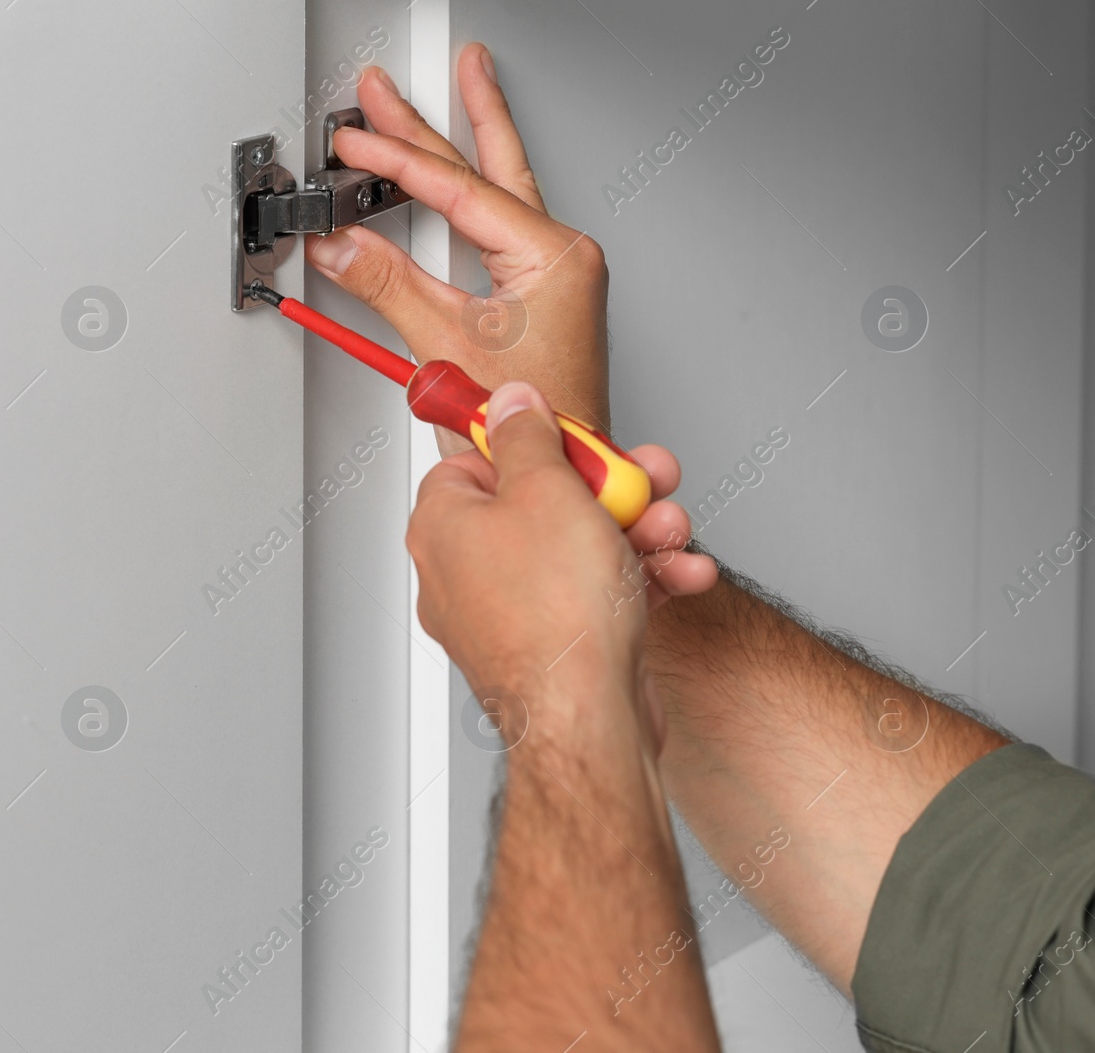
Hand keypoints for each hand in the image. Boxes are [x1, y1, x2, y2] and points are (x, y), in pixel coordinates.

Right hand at [306, 44, 609, 437]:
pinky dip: (471, 189)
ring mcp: (554, 271)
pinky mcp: (541, 291)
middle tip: (390, 85)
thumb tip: (341, 246)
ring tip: (458, 86)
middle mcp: (562, 255)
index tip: (353, 144)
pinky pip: (499, 220)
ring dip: (468, 137)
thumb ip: (388, 285)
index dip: (396, 162)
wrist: (559, 465)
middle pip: (484, 169)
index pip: (458, 190)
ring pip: (498, 185)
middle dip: (435, 120)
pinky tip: (458, 168)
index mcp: (552, 256)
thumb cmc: (534, 420)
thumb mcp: (446, 345)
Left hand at [407, 383, 715, 747]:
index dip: (530, 442)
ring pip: (578, 548)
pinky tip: (679, 574)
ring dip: (637, 532)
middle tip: (641, 483)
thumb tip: (514, 404)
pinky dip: (639, 581)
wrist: (588, 719)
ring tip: (671, 532)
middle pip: (540, 501)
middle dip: (607, 489)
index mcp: (443, 526)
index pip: (475, 459)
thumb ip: (528, 437)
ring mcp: (510, 614)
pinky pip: (595, 596)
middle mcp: (466, 572)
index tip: (570, 436)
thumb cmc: (554, 620)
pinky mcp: (555, 648)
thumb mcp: (547, 489)